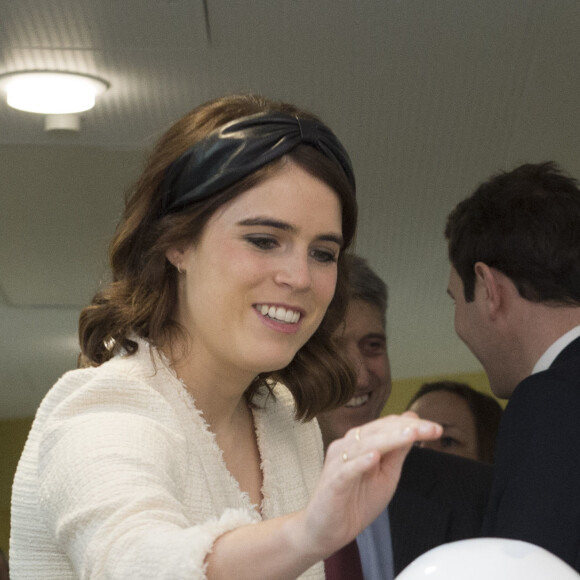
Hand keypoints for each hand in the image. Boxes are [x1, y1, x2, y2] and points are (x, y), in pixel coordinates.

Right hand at [301, 412, 441, 555]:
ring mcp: (339, 462)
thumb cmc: (355, 501)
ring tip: (410, 435)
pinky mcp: (333, 481)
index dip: (413, 425)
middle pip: (379, 431)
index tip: (436, 429)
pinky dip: (360, 462)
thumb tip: (413, 425)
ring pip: (365, 445)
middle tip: (432, 429)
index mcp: (361, 442)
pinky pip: (347, 469)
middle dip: (407, 429)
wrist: (327, 529)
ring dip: (389, 439)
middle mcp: (347, 445)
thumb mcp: (386, 475)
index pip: (388, 426)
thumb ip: (397, 451)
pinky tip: (374, 458)